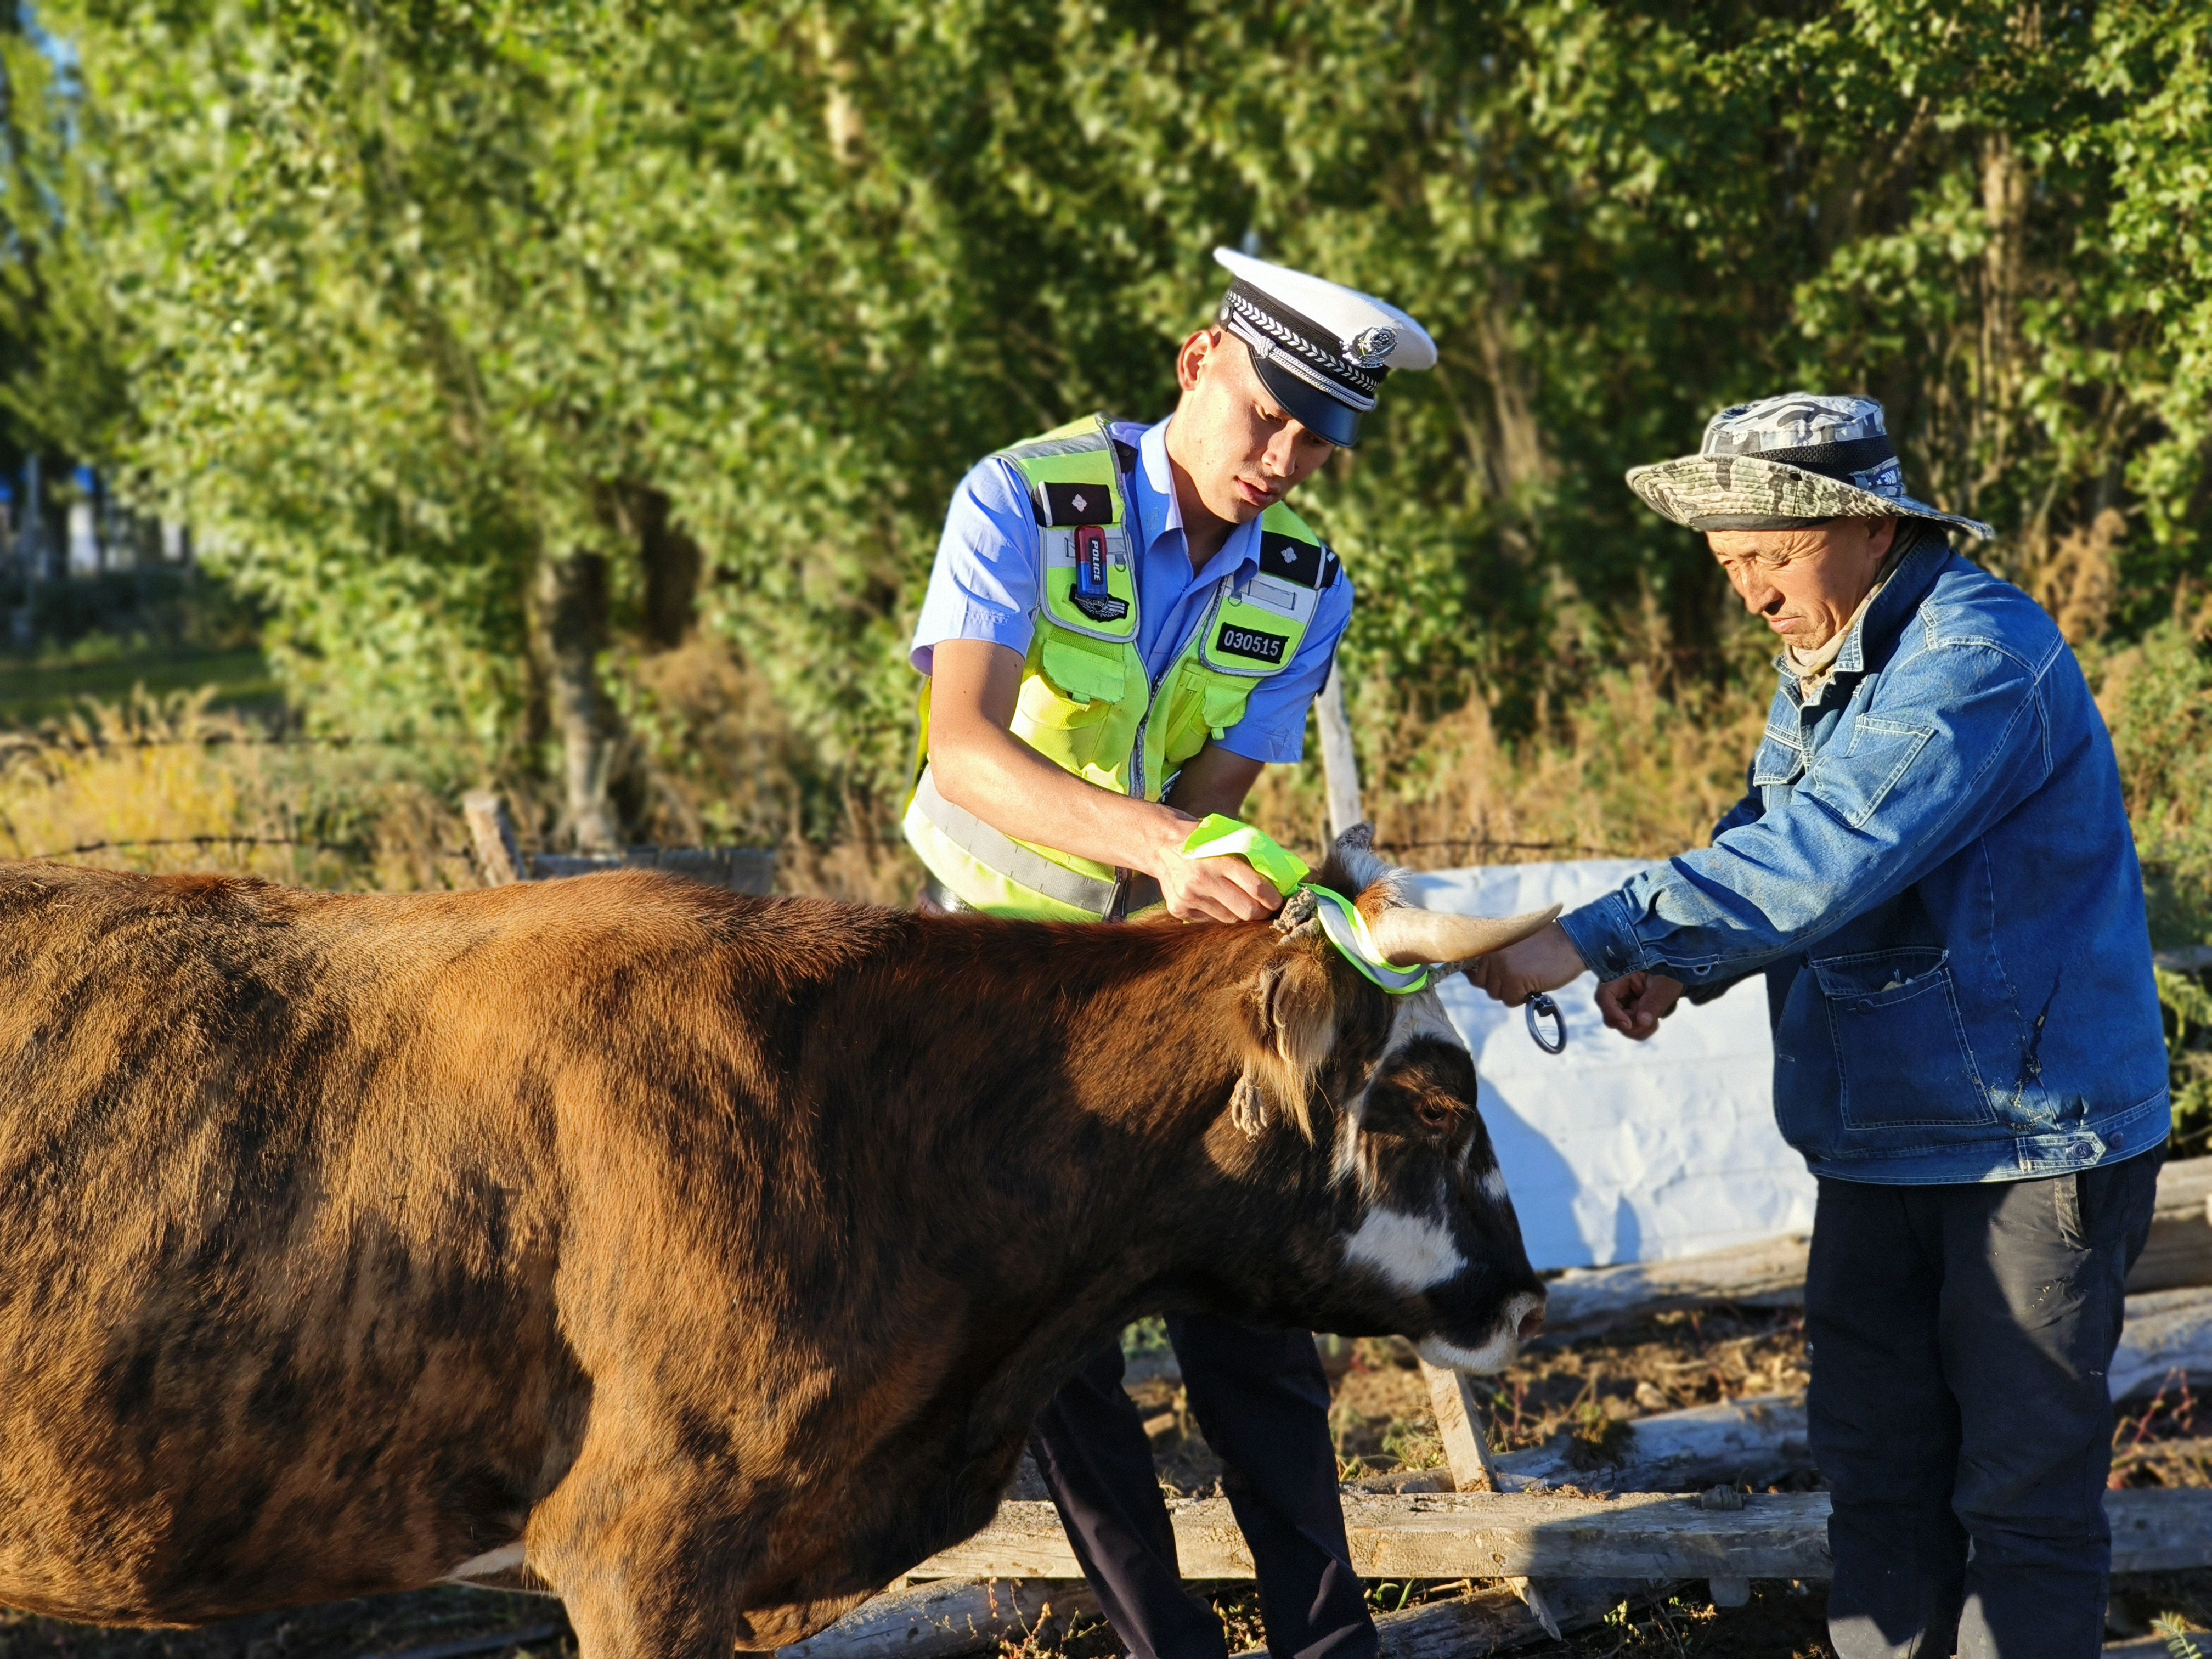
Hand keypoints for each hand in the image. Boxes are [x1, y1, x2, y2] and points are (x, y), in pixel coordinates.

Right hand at [1148, 812, 1283, 923]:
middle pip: (1247, 911)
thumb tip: (1285, 880)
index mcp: (1219, 859)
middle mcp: (1203, 879)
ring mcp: (1189, 896)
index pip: (1257, 888)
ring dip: (1240, 914)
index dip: (1274, 899)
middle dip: (1262, 913)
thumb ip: (1253, 859)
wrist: (1162, 843)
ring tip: (1242, 902)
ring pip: (1230, 919)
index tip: (1278, 901)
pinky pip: (1210, 920)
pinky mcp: (1178, 908)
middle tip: (1266, 908)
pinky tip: (1215, 899)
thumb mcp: (1228, 839)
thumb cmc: (1205, 840)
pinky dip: (1218, 913)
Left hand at [1467, 922, 1587, 1005]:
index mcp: (1487, 939)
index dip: (1479, 974)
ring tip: (1529, 974)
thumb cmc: (1543, 943)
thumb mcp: (1510, 941)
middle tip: (1519, 973)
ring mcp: (1501, 965)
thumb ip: (1490, 952)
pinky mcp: (1514, 979)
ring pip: (1496, 994)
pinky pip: (1510, 1000)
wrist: (1571, 941)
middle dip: (1499, 983)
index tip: (1493, 973)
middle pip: (1481, 983)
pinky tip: (1535, 982)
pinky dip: (1523, 997)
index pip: (1468, 965)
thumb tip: (1469, 972)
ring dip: (1512, 990)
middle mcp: (1490, 951)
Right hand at [1594, 972, 1684, 1040]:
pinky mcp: (1625, 1015)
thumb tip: (1642, 1022)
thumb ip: (1653, 1001)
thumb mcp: (1663, 985)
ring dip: (1640, 1028)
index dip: (1612, 1013)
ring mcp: (1618, 1005)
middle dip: (1633, 1023)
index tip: (1629, 1024)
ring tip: (1655, 1017)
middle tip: (1653, 1020)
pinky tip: (1653, 1021)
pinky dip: (1643, 1030)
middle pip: (1610, 1017)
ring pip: (1620, 1027)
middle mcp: (1613, 993)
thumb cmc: (1666, 974)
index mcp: (1617, 977)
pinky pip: (1630, 1030)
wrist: (1669, 976)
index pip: (1603, 996)